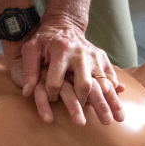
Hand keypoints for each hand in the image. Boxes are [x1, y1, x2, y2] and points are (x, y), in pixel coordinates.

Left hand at [6, 20, 125, 124]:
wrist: (64, 24)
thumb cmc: (44, 40)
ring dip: (110, 102)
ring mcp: (94, 55)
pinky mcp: (102, 57)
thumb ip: (29, 71)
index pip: (56, 81)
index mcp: (61, 51)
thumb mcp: (31, 50)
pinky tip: (117, 105)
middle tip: (82, 121)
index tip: (50, 100)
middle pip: (84, 84)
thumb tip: (27, 93)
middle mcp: (80, 54)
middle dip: (83, 104)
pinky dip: (114, 91)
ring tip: (117, 119)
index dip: (51, 94)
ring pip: (103, 83)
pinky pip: (111, 76)